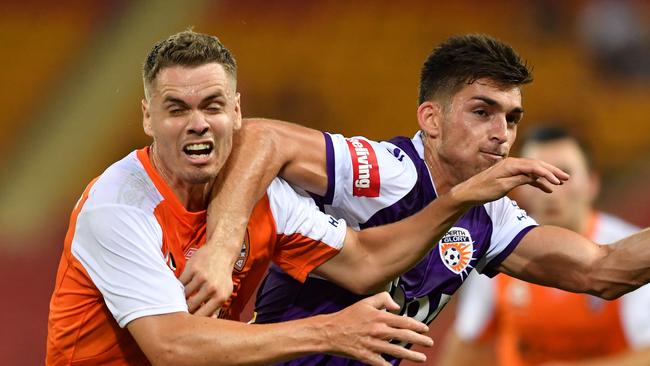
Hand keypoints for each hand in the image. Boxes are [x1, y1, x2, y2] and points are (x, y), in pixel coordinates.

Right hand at [179, 244, 235, 316]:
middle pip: (190, 307)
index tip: (185, 322)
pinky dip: (177, 286)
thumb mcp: (224, 292)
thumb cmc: (222, 275)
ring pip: (183, 295)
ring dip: (179, 298)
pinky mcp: (192, 268)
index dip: (192, 321)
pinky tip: (178, 287)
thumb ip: (215, 308)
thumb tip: (204, 324)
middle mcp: (212, 288)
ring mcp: (202, 277)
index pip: (202, 316)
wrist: (222, 251)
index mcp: (221, 297)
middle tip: (177, 311)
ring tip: (177, 299)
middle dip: (183, 310)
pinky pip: (180, 283)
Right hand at [324, 292, 432, 364]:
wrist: (330, 331)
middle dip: (420, 340)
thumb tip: (396, 306)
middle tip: (429, 343)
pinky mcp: (367, 356)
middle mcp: (379, 331)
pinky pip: (382, 363)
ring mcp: (373, 345)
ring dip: (411, 355)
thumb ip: (383, 298)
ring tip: (422, 358)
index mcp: (379, 317)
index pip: (404, 321)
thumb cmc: (348, 317)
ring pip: (397, 351)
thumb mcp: (365, 302)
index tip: (425, 329)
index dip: (417, 325)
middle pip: (404, 336)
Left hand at [452, 157, 568, 204]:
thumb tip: (533, 175)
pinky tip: (547, 189)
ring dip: (547, 176)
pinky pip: (527, 176)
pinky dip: (537, 182)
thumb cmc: (483, 191)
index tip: (558, 181)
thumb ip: (518, 180)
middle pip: (536, 165)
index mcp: (510, 165)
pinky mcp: (509, 175)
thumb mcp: (502, 187)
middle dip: (552, 171)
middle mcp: (511, 164)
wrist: (468, 193)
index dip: (548, 173)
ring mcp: (511, 169)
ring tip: (561, 182)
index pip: (534, 167)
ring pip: (533, 170)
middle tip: (566, 178)